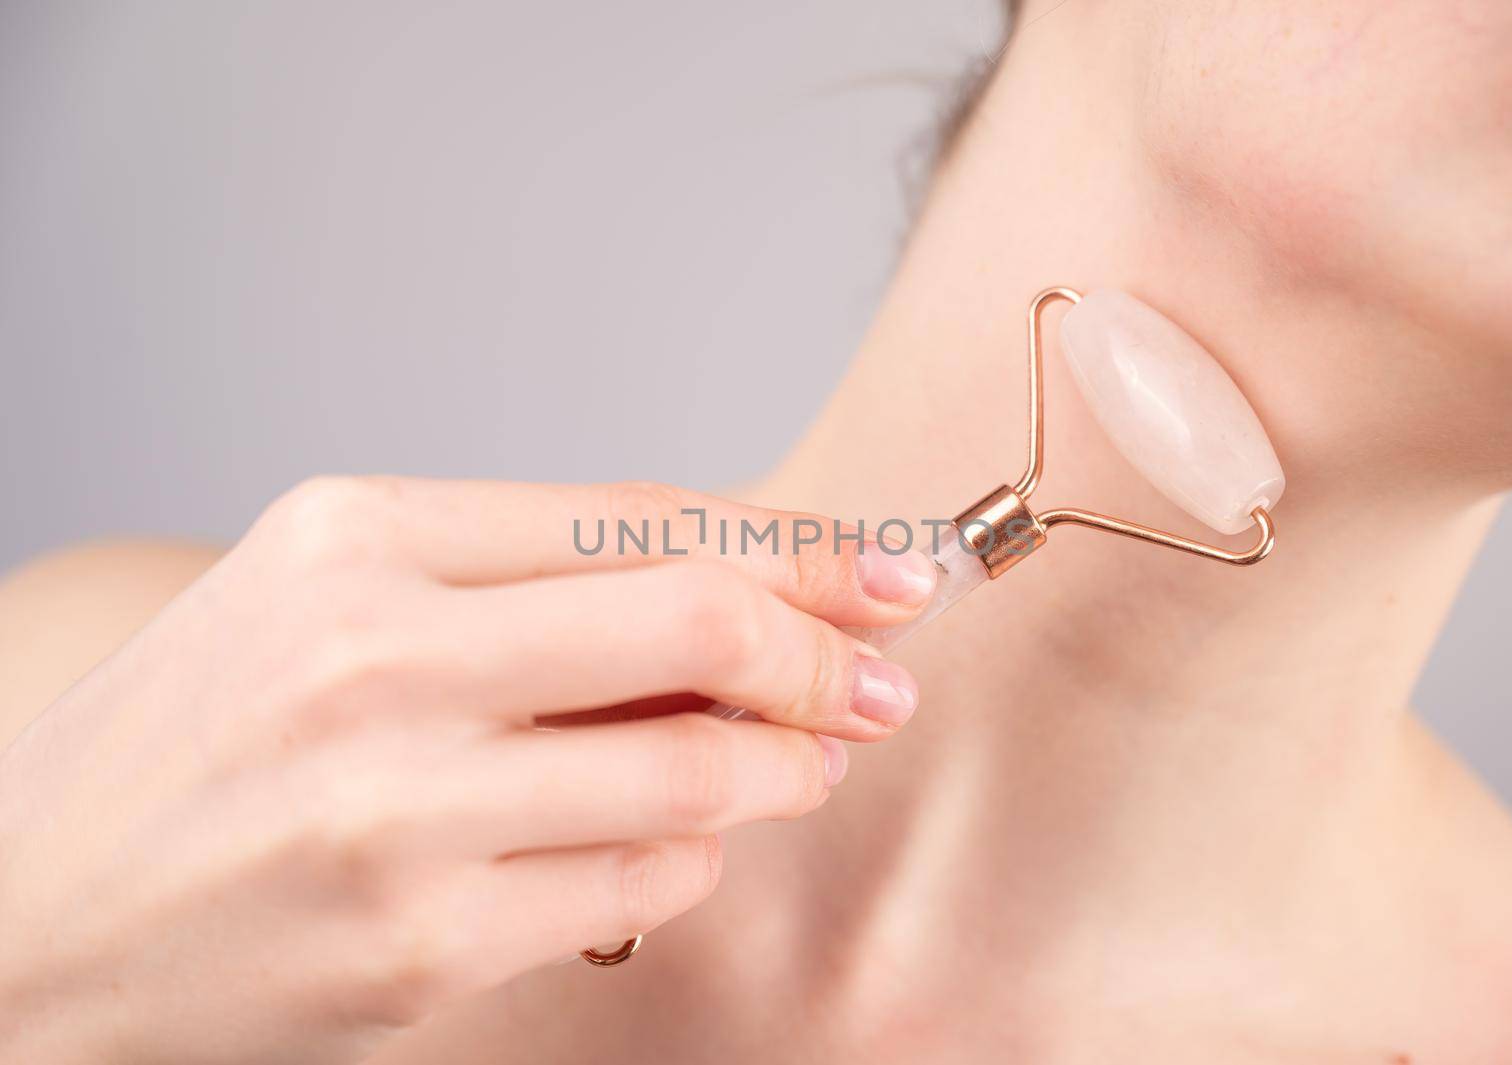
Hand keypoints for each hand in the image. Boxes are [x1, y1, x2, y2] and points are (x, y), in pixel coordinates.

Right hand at [0, 478, 932, 1064]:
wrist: (31, 919)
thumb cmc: (197, 742)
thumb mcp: (331, 599)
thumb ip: (529, 581)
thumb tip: (747, 589)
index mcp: (355, 539)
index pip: (638, 515)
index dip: (793, 544)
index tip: (885, 567)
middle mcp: (372, 659)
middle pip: (691, 617)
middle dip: (824, 650)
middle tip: (882, 677)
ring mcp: (397, 813)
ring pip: (692, 765)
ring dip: (783, 764)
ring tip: (803, 759)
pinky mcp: (421, 947)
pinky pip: (641, 879)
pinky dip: (692, 852)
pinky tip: (675, 836)